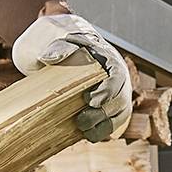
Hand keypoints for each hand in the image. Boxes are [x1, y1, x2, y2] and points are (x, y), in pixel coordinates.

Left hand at [12, 12, 130, 141]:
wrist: (55, 47)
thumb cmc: (56, 40)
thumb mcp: (53, 37)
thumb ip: (55, 47)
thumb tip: (51, 57)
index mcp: (107, 58)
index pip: (118, 76)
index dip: (108, 91)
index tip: (91, 100)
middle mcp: (116, 76)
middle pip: (121, 99)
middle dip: (103, 113)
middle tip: (81, 121)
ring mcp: (113, 92)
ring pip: (119, 114)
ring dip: (103, 126)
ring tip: (83, 130)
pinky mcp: (106, 106)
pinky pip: (111, 122)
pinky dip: (100, 131)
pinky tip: (86, 134)